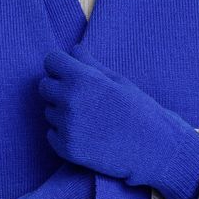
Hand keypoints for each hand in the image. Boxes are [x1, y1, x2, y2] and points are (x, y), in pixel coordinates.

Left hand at [39, 43, 198, 198]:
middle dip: (58, 88)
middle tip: (83, 98)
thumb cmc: (140, 111)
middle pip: (44, 86)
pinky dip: (64, 134)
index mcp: (83, 79)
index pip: (51, 61)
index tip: (73, 74)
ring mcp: (66, 127)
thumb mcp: (119, 81)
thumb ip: (91, 64)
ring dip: (63, 113)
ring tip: (91, 119)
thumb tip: (73, 49)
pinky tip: (88, 135)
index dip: (62, 66)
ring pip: (49, 111)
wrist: (154, 149)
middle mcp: (69, 101)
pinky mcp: (66, 149)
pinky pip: (52, 134)